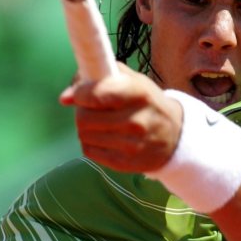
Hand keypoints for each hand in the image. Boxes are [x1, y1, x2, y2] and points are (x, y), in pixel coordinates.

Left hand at [59, 64, 182, 172]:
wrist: (175, 136)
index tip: (78, 94)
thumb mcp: (133, 80)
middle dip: (81, 111)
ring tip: (98, 123)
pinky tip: (103, 136)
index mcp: (139, 94)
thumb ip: (98, 77)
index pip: (97, 95)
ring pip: (84, 135)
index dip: (80, 94)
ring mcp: (131, 145)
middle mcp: (136, 121)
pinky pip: (89, 151)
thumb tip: (65, 97)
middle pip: (84, 118)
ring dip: (85, 127)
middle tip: (90, 109)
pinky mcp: (124, 164)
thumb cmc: (147, 102)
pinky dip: (90, 142)